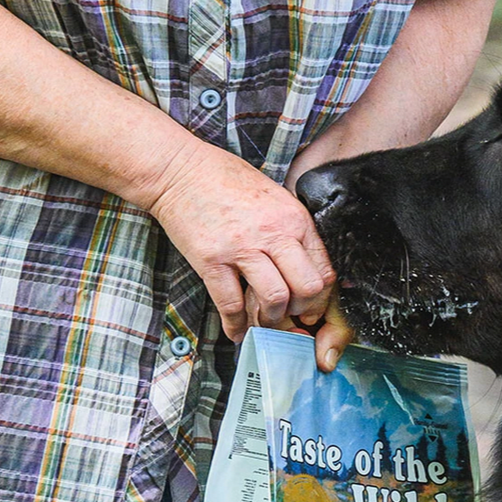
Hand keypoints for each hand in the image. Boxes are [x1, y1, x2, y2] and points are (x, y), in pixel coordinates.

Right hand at [147, 139, 342, 363]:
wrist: (177, 169)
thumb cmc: (226, 181)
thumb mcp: (275, 198)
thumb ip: (292, 231)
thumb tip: (306, 268)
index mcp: (294, 219)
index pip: (324, 270)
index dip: (320, 298)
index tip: (310, 308)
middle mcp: (273, 233)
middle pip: (307, 288)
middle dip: (301, 310)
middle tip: (290, 317)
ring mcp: (242, 247)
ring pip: (275, 299)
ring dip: (271, 319)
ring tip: (263, 321)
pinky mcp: (212, 260)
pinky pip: (230, 304)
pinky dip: (236, 325)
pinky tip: (236, 332)